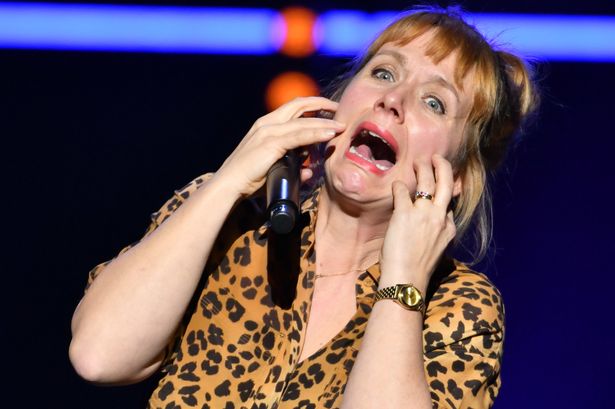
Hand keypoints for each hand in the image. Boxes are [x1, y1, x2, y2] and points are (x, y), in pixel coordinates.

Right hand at [215, 97, 344, 196]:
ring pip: (303, 122)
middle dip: (321, 105)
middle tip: (339, 110)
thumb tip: (309, 170)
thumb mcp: (274, 168)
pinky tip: (330, 134)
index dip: (312, 105)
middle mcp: (267, 123)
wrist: (230, 184)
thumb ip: (292, 166)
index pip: (292, 107)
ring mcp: (269, 132)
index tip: (329, 109)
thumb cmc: (249, 179)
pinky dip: (317, 134)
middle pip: (299, 105)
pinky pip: (300, 136)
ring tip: (342, 126)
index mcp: (265, 125)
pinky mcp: (272, 143)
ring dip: (325, 123)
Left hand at [379, 154, 456, 291]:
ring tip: (417, 163)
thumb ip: (437, 233)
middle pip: (447, 183)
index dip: (445, 190)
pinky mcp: (404, 214)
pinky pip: (402, 190)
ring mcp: (423, 214)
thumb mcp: (436, 249)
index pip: (449, 202)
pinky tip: (396, 185)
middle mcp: (439, 217)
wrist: (406, 280)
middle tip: (436, 158)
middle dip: (443, 166)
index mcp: (449, 228)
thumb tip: (436, 223)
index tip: (441, 182)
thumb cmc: (417, 269)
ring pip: (427, 181)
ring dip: (422, 168)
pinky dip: (399, 186)